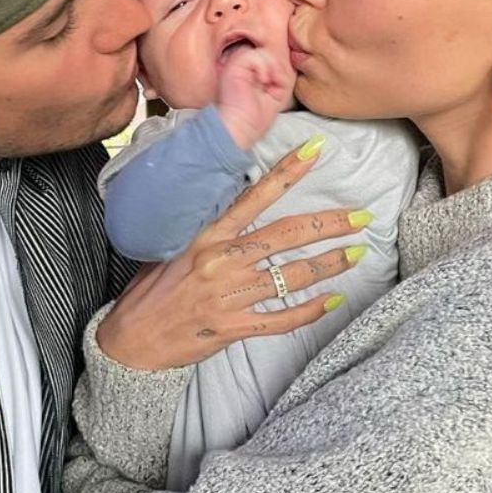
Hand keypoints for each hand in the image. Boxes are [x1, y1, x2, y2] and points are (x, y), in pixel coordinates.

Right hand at [97, 143, 366, 369]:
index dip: (288, 172)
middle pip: (285, 235)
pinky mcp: (232, 327)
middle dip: (329, 224)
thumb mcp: (172, 246)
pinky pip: (281, 317)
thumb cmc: (150, 291)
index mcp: (205, 235)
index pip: (254, 196)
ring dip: (328, 265)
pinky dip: (310, 310)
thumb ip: (207, 230)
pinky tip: (333, 301)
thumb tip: (238, 209)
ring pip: (290, 276)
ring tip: (355, 253)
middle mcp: (220, 260)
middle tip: (362, 216)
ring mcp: (228, 295)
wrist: (130, 341)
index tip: (317, 152)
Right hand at [217, 47, 294, 150]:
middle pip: (266, 52)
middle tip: (277, 83)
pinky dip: (264, 66)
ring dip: (272, 66)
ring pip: (261, 51)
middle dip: (277, 66)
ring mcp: (236, 66)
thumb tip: (283, 67)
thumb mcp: (275, 95)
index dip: (278, 67)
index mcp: (247, 73)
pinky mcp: (233, 67)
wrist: (240, 130)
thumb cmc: (254, 119)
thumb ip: (279, 77)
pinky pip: (254, 55)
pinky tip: (263, 81)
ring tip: (270, 82)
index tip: (278, 85)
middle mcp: (240, 67)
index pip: (267, 58)